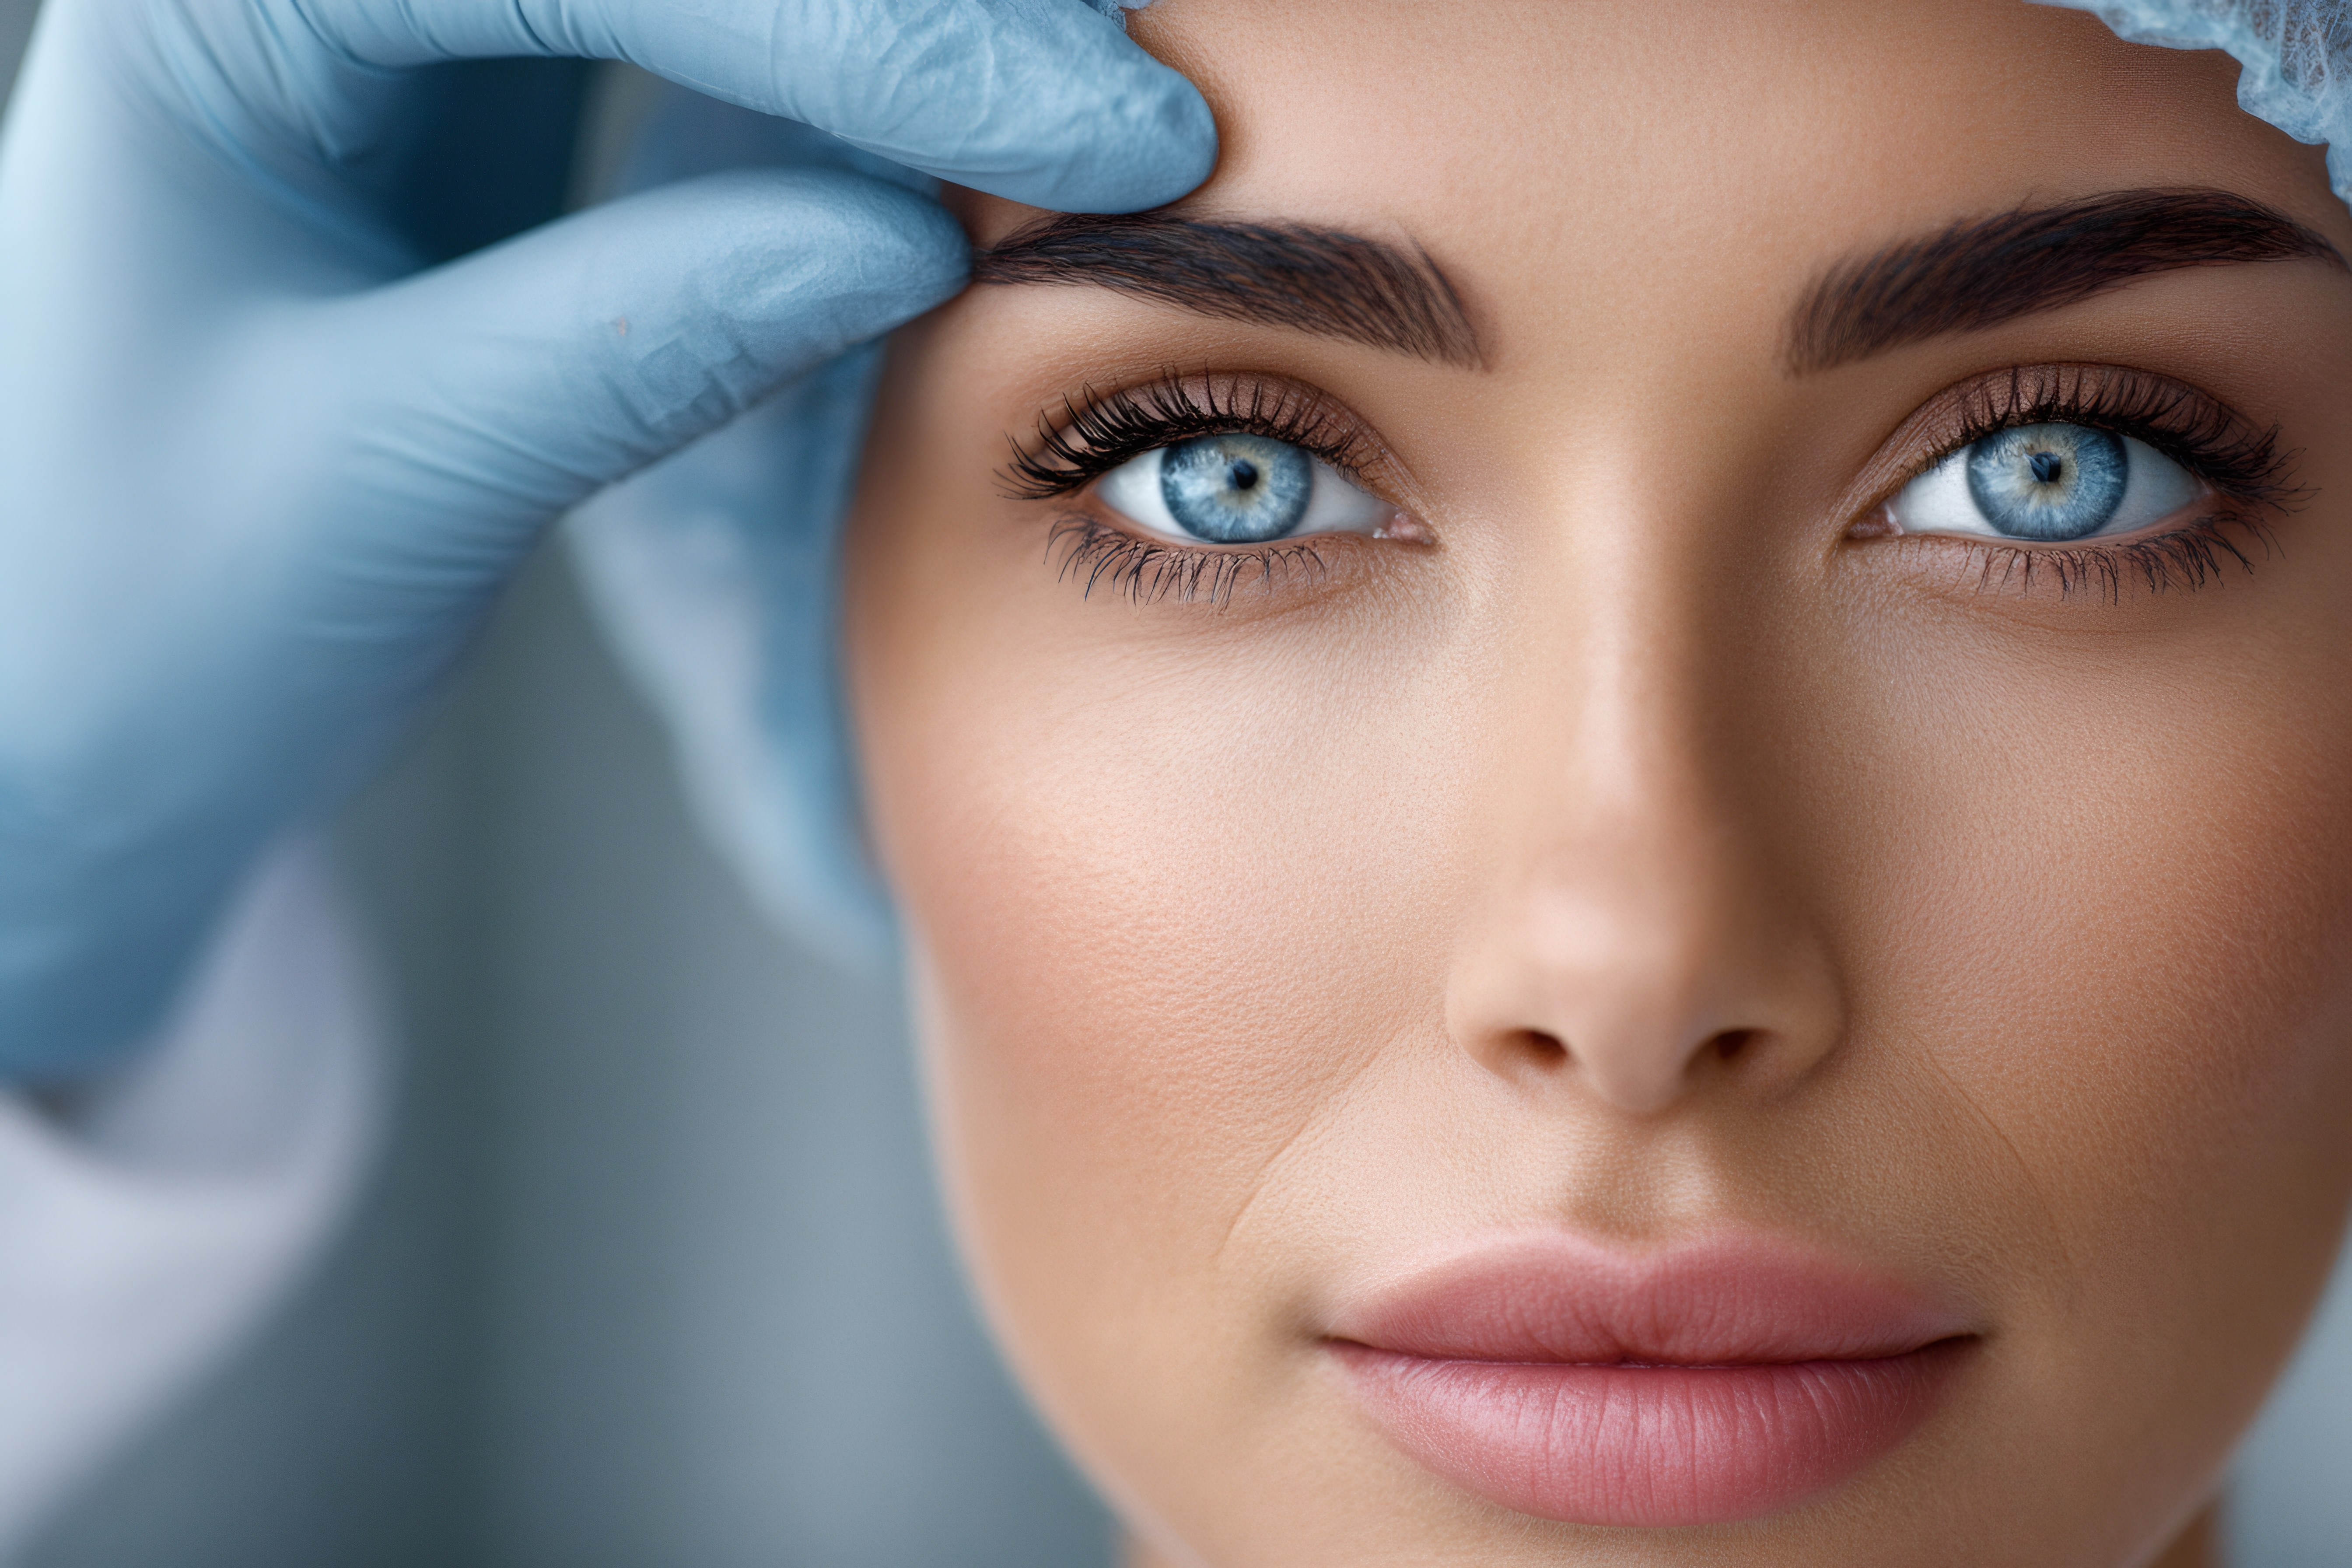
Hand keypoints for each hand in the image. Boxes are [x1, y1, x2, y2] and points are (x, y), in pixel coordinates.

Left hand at [0, 0, 1212, 1075]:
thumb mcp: (383, 477)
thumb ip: (637, 337)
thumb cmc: (149, 599)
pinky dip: (858, 82)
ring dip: (911, 30)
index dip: (872, 28)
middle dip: (923, 3)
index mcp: (215, 4)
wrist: (71, 694)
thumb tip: (913, 239)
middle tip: (1137, 113)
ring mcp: (418, 23)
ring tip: (1089, 125)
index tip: (1094, 129)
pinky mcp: (493, 92)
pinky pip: (711, 41)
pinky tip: (973, 147)